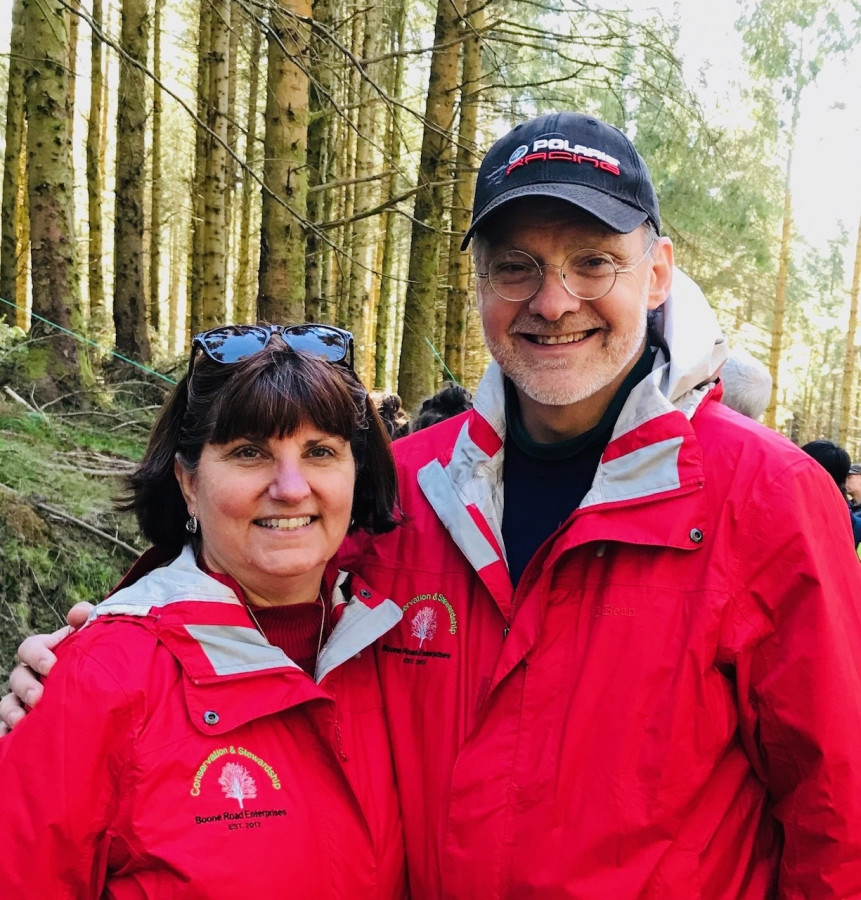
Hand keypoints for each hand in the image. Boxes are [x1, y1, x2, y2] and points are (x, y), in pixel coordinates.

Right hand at [0, 601, 92, 735]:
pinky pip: (5, 730)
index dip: (36, 654)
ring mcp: (25, 700)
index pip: (30, 647)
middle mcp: (32, 675)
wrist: (107, 697)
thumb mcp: (95, 641)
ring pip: (7, 703)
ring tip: (22, 720)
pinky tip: (10, 739)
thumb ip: (89, 620)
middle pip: (17, 676)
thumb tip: (78, 612)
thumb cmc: (97, 663)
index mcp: (48, 652)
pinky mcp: (24, 724)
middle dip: (26, 686)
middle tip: (40, 697)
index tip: (51, 665)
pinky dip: (4, 734)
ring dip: (11, 711)